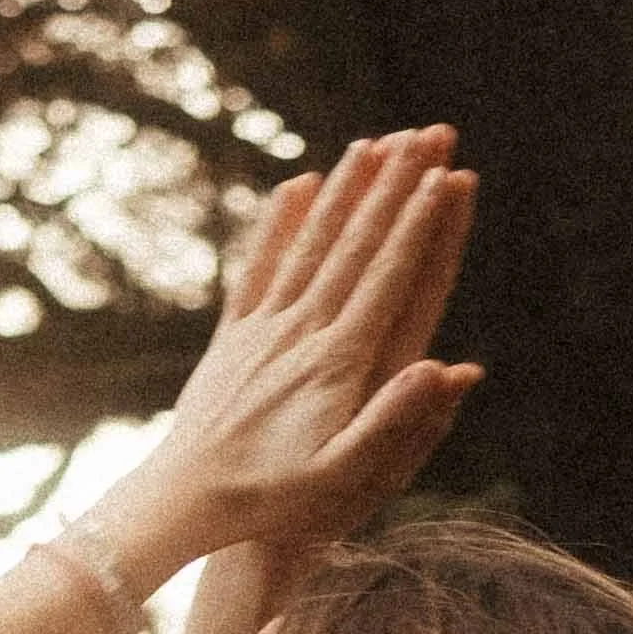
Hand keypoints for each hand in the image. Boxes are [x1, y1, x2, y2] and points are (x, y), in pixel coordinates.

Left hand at [155, 126, 481, 554]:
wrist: (185, 499)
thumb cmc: (273, 500)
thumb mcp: (343, 476)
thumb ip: (392, 422)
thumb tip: (443, 368)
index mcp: (336, 363)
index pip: (387, 278)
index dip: (419, 226)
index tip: (447, 175)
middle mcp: (299, 333)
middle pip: (355, 246)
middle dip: (394, 186)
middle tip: (427, 134)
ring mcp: (262, 330)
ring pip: (310, 243)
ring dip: (345, 190)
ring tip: (374, 141)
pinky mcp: (232, 337)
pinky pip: (258, 267)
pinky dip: (278, 223)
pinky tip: (296, 183)